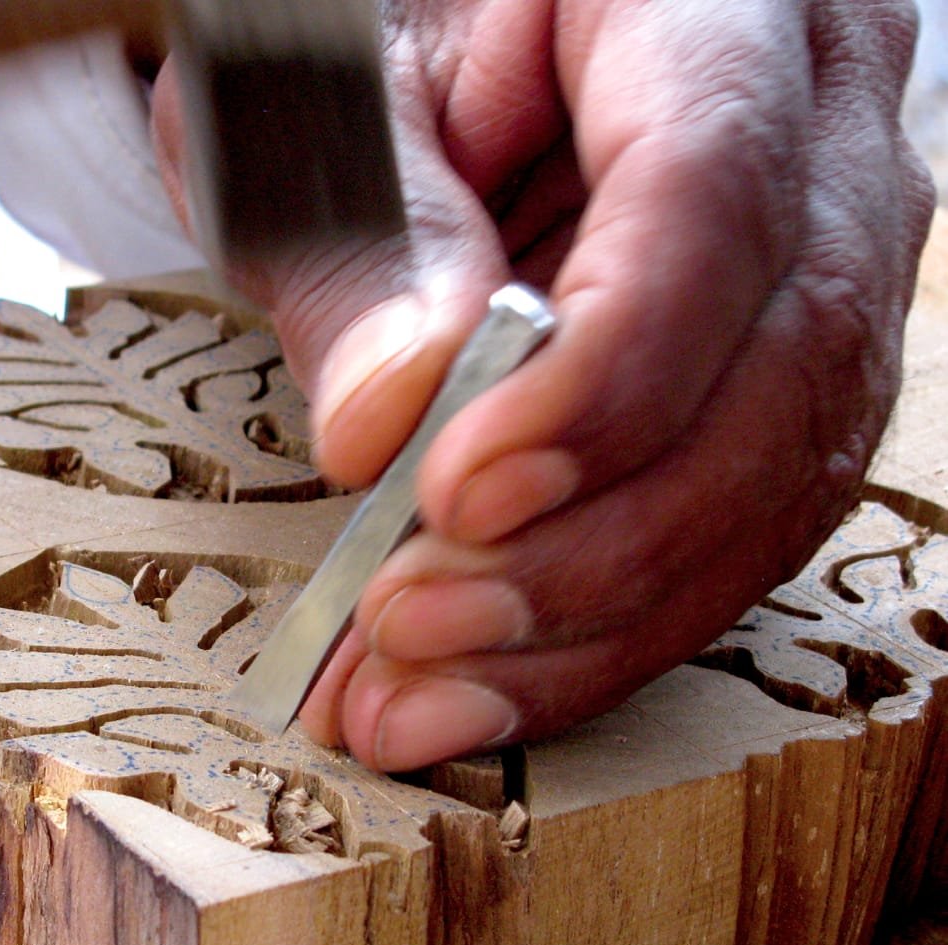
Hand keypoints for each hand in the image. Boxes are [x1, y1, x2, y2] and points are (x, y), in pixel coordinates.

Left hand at [152, 0, 936, 769]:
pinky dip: (600, 623)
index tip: (462, 497)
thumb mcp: (308, 103)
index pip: (714, 197)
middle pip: (782, 370)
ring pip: (773, 480)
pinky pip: (731, 519)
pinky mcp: (771, 371)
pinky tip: (479, 682)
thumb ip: (356, 239)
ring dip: (589, 623)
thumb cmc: (355, 35)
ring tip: (414, 697)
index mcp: (712, 5)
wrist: (420, 29)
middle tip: (413, 628)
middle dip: (592, 545)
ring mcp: (815, 258)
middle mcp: (811, 132)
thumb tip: (386, 428)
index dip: (606, 376)